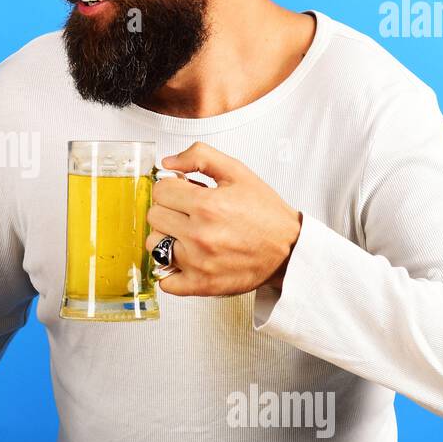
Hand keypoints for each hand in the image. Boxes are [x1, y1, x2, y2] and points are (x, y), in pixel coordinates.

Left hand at [145, 142, 301, 296]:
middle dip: (170, 210)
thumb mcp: (237, 172)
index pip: (160, 191)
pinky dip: (170, 270)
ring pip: (153, 245)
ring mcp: (197, 263)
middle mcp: (199, 235)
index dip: (172, 188)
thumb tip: (167, 163)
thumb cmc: (264, 213)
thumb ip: (200, 157)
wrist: (289, 249)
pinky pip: (164, 280)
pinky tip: (186, 259)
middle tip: (189, 213)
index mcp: (207, 206)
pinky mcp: (200, 285)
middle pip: (154, 216)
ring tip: (188, 234)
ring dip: (167, 238)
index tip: (185, 193)